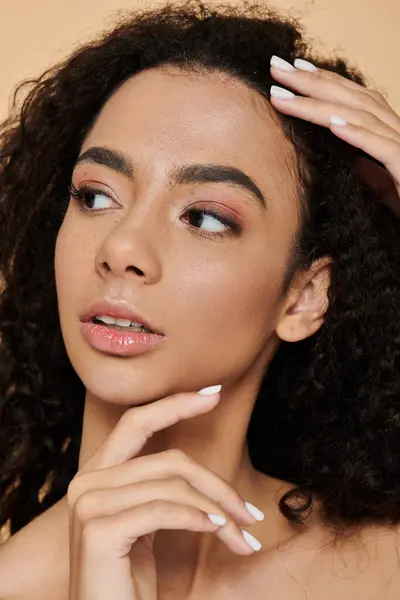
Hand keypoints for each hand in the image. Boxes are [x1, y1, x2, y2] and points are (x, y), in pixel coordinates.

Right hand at [67, 386, 262, 599]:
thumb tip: (208, 475)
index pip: (136, 422)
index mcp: (97, 474)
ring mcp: (88, 504)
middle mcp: (86, 482)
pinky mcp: (98, 530)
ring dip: (217, 508)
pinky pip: (164, 510)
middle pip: (168, 460)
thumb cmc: (127, 578)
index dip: (174, 404)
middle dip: (216, 482)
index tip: (213, 393)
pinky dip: (199, 518)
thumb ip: (161, 488)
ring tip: (242, 532)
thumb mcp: (147, 522)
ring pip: (172, 485)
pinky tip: (219, 529)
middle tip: (250, 512)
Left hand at [269, 55, 399, 216]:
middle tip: (276, 69)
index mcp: (389, 134)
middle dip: (312, 83)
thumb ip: (369, 170)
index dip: (324, 82)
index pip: (354, 99)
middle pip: (353, 99)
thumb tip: (349, 157)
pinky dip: (358, 135)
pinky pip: (383, 148)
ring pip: (361, 117)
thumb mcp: (384, 188)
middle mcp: (398, 133)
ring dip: (320, 105)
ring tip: (285, 96)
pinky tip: (334, 126)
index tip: (292, 70)